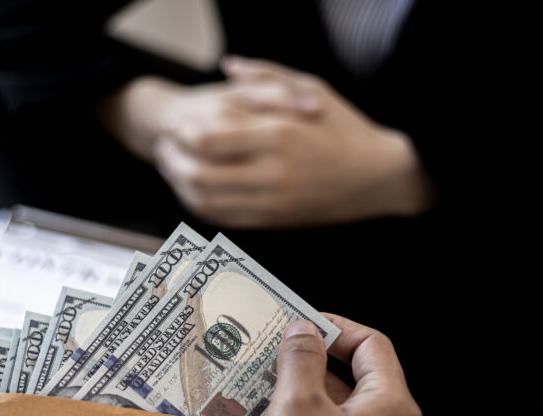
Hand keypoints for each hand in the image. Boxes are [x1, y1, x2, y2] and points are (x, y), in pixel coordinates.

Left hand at [100, 57, 434, 227]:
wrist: (379, 178)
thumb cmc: (347, 130)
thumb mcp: (312, 89)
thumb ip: (267, 75)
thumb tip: (229, 66)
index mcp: (278, 136)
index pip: (208, 140)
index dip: (180, 134)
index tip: (173, 126)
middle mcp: (271, 174)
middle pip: (198, 175)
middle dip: (172, 162)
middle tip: (163, 150)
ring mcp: (272, 203)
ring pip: (206, 203)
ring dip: (181, 188)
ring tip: (174, 170)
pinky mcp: (275, 222)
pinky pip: (224, 219)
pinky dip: (202, 207)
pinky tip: (195, 192)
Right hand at [250, 315, 421, 415]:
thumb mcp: (296, 407)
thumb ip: (301, 360)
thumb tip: (303, 332)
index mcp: (393, 409)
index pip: (372, 345)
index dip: (335, 328)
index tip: (300, 326)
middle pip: (362, 379)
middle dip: (317, 364)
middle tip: (276, 356)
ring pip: (346, 413)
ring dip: (309, 397)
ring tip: (267, 391)